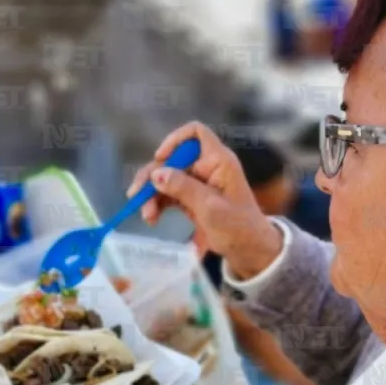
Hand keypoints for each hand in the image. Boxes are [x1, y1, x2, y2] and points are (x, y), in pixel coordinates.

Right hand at [127, 121, 283, 278]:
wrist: (249, 251)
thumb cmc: (238, 227)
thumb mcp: (210, 208)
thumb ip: (183, 188)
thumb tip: (156, 174)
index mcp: (218, 161)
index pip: (196, 133)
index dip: (176, 139)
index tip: (161, 157)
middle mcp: (207, 167)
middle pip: (172, 159)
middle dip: (153, 176)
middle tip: (136, 196)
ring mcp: (198, 183)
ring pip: (166, 178)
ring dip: (152, 194)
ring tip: (147, 216)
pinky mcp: (191, 199)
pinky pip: (168, 195)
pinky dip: (158, 204)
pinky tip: (151, 218)